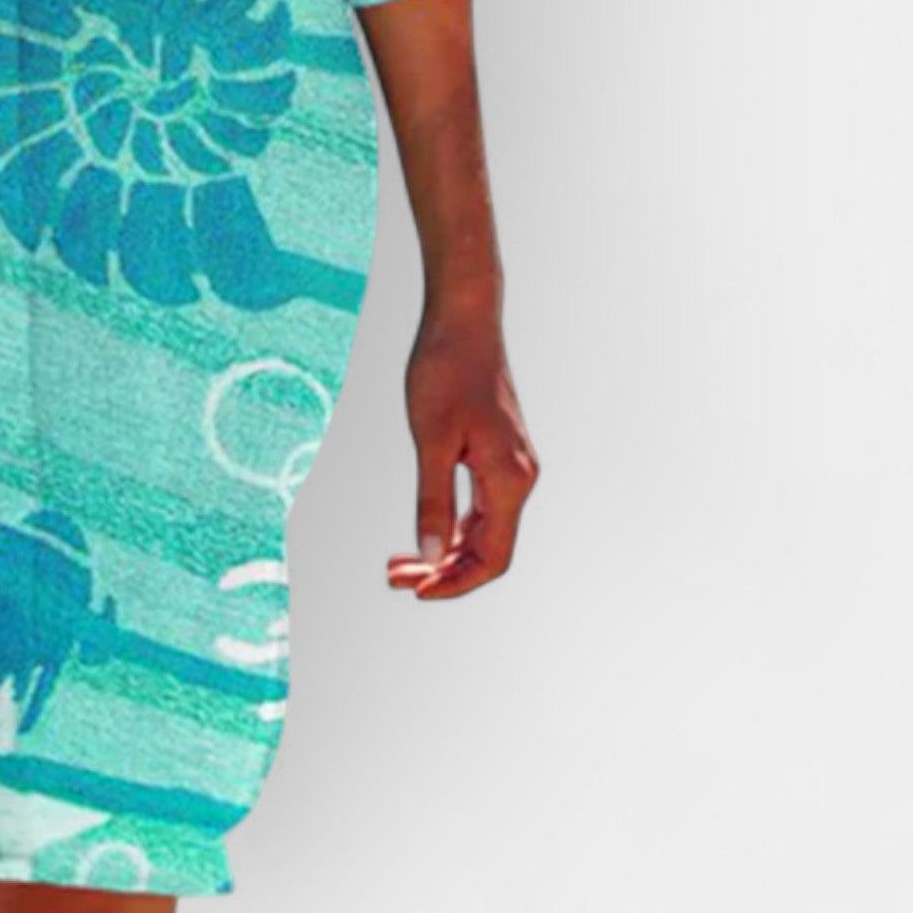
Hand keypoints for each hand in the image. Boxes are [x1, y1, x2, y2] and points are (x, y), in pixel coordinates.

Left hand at [386, 302, 537, 598]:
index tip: (417, 592)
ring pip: (483, 529)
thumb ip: (433, 500)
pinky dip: (452, 525)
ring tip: (398, 563)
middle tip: (393, 577)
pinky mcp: (497, 453)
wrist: (463, 320)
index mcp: (510, 480)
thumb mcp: (431, 439)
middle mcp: (519, 478)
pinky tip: (423, 531)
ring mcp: (511, 466)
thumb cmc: (445, 371)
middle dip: (443, 570)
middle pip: (487, 549)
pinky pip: (480, 506)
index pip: (492, 558)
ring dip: (444, 551)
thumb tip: (430, 557)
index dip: (457, 583)